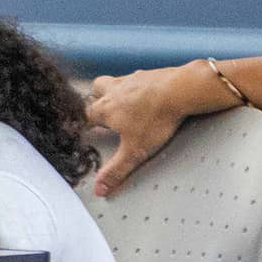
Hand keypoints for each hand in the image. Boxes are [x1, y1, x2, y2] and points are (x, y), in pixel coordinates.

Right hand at [86, 64, 207, 196]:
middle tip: (100, 111)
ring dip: (114, 89)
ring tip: (123, 101)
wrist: (180, 90)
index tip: (81, 129)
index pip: (85, 115)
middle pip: (96, 89)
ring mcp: (132, 79)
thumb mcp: (135, 151)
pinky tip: (147, 94)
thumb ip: (116, 170)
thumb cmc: (156, 118)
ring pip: (115, 80)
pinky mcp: (149, 74)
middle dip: (95, 99)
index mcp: (106, 108)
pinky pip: (137, 78)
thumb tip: (100, 188)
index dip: (82, 123)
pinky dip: (137, 86)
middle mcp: (115, 90)